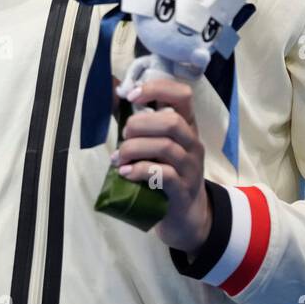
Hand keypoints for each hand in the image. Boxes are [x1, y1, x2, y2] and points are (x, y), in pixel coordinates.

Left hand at [113, 77, 211, 254]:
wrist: (185, 214)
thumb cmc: (165, 172)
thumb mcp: (157, 144)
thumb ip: (138, 121)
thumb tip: (111, 91)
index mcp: (187, 125)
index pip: (183, 94)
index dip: (157, 89)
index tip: (132, 95)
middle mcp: (192, 143)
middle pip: (171, 121)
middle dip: (139, 124)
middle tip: (123, 136)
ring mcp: (190, 167)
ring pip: (166, 146)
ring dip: (134, 148)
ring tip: (118, 157)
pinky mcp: (182, 190)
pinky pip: (163, 174)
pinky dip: (139, 170)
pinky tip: (125, 172)